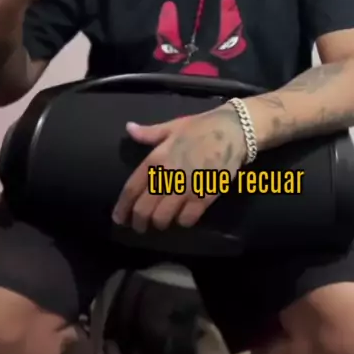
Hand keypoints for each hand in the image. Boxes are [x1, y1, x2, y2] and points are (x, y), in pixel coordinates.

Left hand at [112, 106, 246, 230]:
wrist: (234, 131)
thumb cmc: (202, 127)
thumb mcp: (173, 126)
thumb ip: (149, 133)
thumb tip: (128, 128)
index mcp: (156, 158)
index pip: (131, 189)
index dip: (122, 207)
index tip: (119, 218)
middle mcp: (168, 176)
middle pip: (144, 209)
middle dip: (138, 222)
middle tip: (139, 227)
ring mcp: (186, 188)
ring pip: (163, 218)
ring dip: (159, 223)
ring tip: (160, 223)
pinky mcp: (204, 197)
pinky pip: (187, 219)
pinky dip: (182, 222)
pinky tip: (182, 218)